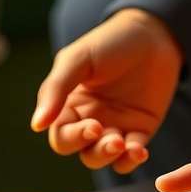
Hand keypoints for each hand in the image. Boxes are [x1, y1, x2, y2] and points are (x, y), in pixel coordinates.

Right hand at [31, 8, 181, 173]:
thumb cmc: (110, 42)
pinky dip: (133, 158)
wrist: (154, 33)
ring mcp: (115, 127)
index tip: (92, 126)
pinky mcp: (140, 131)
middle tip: (111, 138)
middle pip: (83, 152)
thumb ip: (56, 89)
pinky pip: (131, 155)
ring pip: (105, 158)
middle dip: (95, 151)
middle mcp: (90, 120)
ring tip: (125, 144)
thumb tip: (37, 125)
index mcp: (69, 105)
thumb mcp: (78, 59)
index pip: (61, 136)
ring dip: (112, 157)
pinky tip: (139, 151)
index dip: (72, 138)